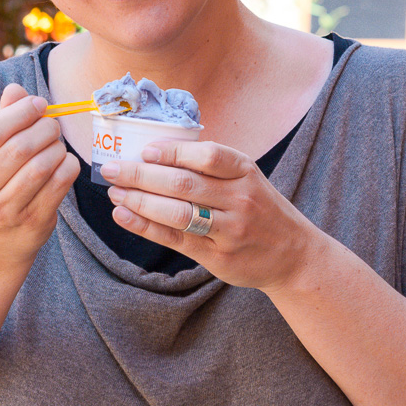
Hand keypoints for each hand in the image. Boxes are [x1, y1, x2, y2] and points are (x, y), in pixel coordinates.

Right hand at [0, 84, 79, 267]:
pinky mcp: (32, 221)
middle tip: (52, 124)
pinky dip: (68, 166)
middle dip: (43, 128)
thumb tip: (16, 89)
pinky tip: (64, 162)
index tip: (38, 104)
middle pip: (19, 147)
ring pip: (41, 165)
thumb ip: (2, 118)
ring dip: (56, 147)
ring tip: (56, 143)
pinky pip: (59, 184)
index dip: (20, 112)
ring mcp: (5, 208)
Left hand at [100, 140, 325, 291]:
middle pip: (184, 184)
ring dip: (139, 201)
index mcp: (246, 171)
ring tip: (114, 193)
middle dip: (141, 175)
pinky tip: (124, 216)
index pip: (207, 156)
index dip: (173, 152)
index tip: (145, 149)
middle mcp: (240, 199)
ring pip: (177, 213)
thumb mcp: (247, 178)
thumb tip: (155, 151)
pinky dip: (146, 227)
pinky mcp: (218, 256)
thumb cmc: (260, 208)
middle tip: (111, 169)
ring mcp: (230, 230)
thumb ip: (212, 167)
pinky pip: (176, 239)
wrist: (294, 254)